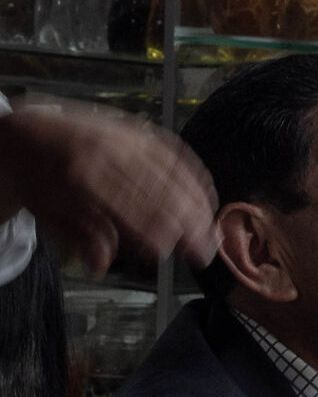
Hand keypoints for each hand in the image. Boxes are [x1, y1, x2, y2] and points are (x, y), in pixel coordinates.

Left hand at [0, 99, 217, 273]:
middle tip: (203, 249)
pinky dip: (194, 174)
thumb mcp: (45, 211)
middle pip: (158, 188)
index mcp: (81, 174)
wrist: (28, 130)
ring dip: (196, 201)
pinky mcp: (140, 129)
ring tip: (210, 229)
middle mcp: (110, 151)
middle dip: (185, 221)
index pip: (126, 205)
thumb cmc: (36, 177)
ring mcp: (129, 137)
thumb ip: (78, 236)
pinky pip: (175, 151)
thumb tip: (101, 267)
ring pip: (173, 171)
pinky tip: (206, 195)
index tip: (168, 250)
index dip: (150, 228)